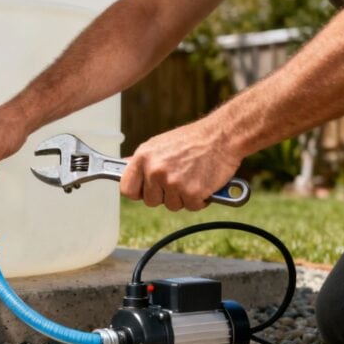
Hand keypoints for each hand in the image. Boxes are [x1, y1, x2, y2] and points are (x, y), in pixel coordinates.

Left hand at [120, 121, 242, 210]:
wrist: (221, 136)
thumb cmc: (191, 140)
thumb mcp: (159, 144)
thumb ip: (143, 161)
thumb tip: (123, 167)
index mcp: (143, 158)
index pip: (126, 189)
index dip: (138, 193)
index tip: (146, 191)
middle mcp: (155, 171)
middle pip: (151, 201)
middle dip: (165, 195)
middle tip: (179, 179)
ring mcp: (173, 182)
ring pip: (172, 206)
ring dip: (184, 197)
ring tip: (192, 177)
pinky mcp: (192, 192)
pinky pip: (192, 207)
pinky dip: (200, 199)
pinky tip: (203, 182)